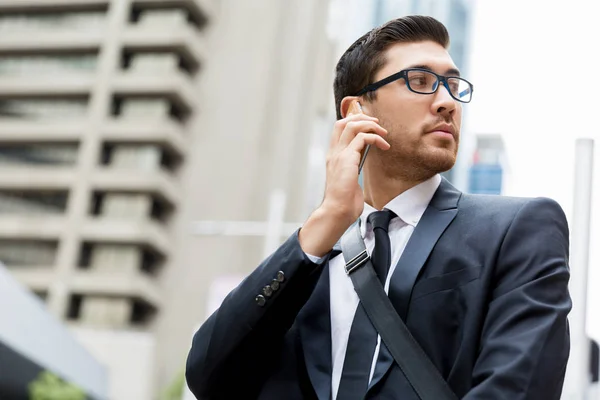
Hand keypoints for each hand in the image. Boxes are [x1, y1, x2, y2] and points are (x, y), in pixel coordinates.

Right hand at [299, 113, 388, 256]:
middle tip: (377, 123)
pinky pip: (363, 138)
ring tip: (383, 132)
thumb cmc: (344, 202)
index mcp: (333, 157)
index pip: (338, 130)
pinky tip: (384, 146)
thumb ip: (353, 168)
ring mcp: (339, 154)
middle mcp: (334, 153)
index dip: (353, 122)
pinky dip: (375, 138)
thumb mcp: (349, 180)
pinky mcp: (347, 158)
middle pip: (343, 122)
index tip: (368, 125)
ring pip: (352, 125)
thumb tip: (363, 163)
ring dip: (370, 125)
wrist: (337, 211)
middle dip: (361, 117)